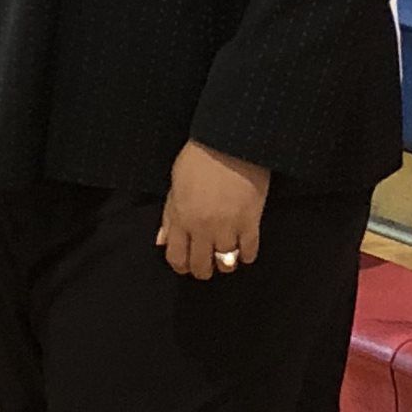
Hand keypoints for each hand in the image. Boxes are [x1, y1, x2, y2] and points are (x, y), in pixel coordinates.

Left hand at [156, 140, 271, 279]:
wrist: (230, 142)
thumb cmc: (199, 158)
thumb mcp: (175, 185)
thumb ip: (169, 216)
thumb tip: (161, 241)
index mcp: (181, 218)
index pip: (176, 257)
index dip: (181, 266)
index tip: (187, 264)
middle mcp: (202, 228)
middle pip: (201, 266)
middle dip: (203, 270)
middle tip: (208, 263)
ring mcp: (227, 227)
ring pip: (226, 263)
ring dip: (226, 264)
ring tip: (228, 256)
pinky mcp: (250, 222)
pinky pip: (249, 252)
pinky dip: (247, 255)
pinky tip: (244, 249)